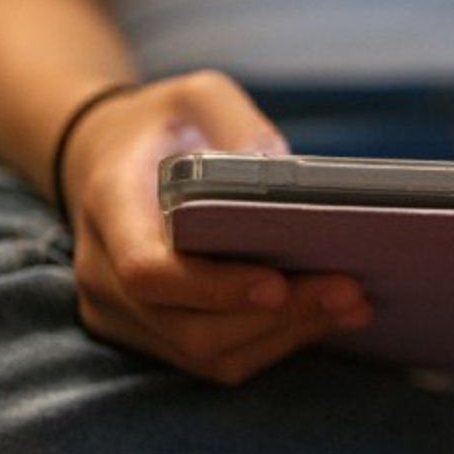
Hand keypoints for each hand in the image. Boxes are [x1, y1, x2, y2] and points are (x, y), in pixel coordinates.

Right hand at [60, 69, 373, 383]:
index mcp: (109, 206)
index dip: (214, 288)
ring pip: (205, 352)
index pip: (148, 271)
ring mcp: (119, 312)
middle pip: (189, 324)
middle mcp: (101, 271)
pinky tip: (324, 316)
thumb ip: (234, 119)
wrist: (106, 159)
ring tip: (352, 304)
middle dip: (276, 316)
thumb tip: (282, 166)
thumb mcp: (195, 95)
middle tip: (349, 291)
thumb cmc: (162, 125)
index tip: (278, 282)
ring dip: (284, 336)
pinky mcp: (148, 334)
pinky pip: (211, 358)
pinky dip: (272, 343)